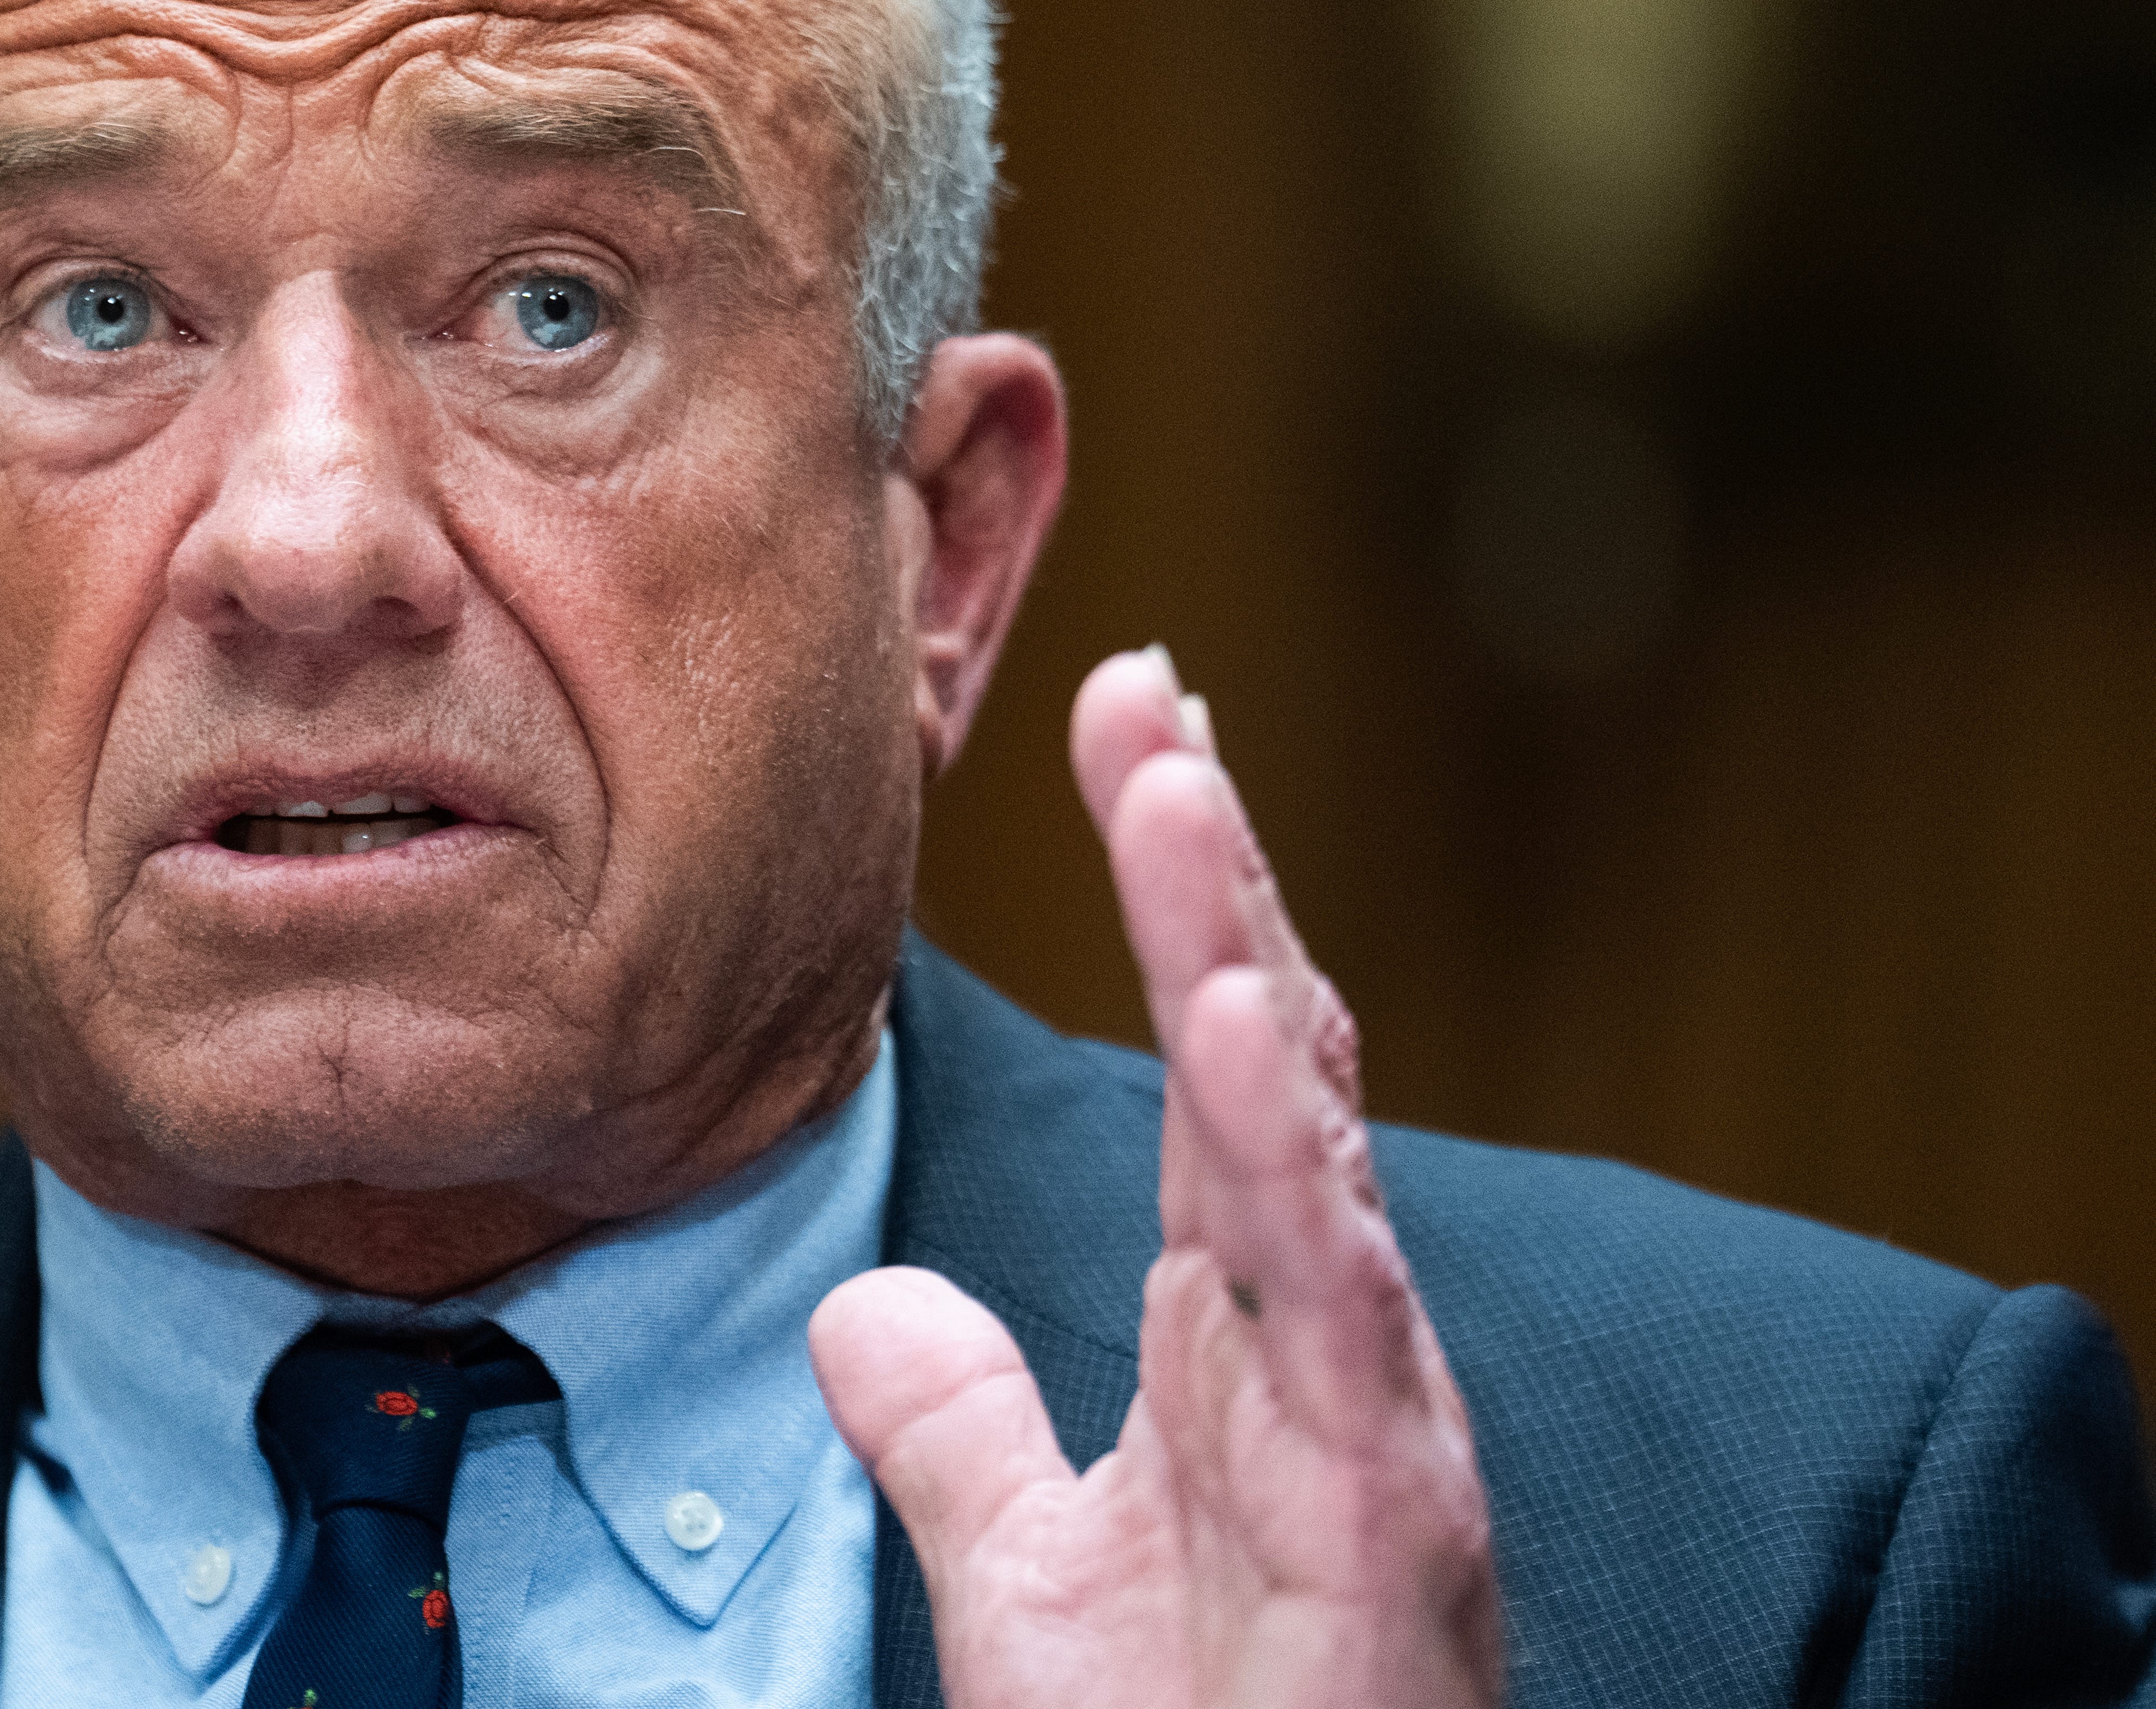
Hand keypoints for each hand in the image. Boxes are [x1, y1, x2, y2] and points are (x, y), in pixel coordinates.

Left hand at [812, 646, 1498, 1706]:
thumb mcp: (1030, 1573)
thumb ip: (960, 1430)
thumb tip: (869, 1311)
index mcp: (1240, 1332)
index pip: (1200, 1071)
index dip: (1170, 904)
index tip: (1127, 737)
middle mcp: (1320, 1342)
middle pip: (1260, 1059)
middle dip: (1207, 869)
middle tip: (1148, 689)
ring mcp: (1370, 1415)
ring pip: (1303, 1140)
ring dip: (1239, 952)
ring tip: (1178, 787)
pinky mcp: (1394, 1513)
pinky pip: (1340, 1309)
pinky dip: (1294, 1163)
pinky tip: (1243, 1029)